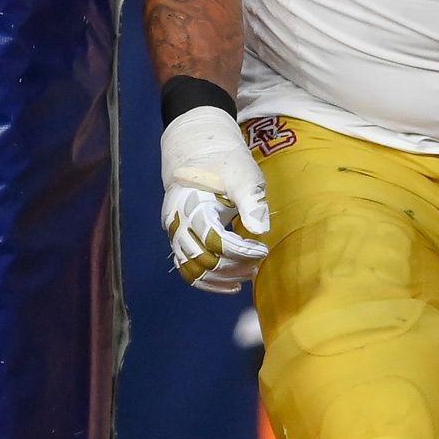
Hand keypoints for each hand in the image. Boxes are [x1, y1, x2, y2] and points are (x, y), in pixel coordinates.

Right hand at [160, 106, 269, 293]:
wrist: (199, 151)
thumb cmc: (226, 163)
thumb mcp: (244, 175)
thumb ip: (251, 202)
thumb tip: (261, 231)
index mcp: (192, 204)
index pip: (214, 239)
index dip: (240, 250)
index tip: (263, 250)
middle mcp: (177, 221)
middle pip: (202, 258)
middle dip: (232, 267)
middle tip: (258, 265)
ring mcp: (174, 232)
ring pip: (191, 268)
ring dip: (220, 278)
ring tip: (248, 277)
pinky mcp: (179, 238)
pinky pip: (187, 268)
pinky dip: (207, 281)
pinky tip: (231, 286)